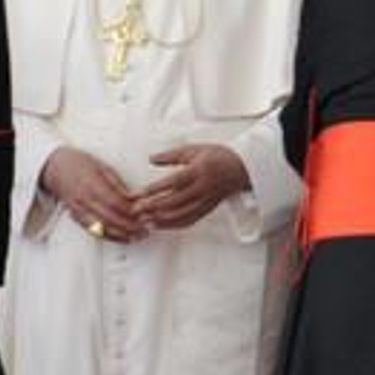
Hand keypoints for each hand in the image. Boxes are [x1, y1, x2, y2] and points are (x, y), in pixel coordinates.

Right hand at [40, 146, 143, 242]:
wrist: (55, 168)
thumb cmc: (80, 163)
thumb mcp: (101, 166)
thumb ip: (117, 183)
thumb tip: (134, 196)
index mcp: (92, 183)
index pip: (115, 201)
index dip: (131, 210)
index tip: (145, 213)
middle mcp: (84, 199)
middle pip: (111, 218)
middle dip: (131, 225)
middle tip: (147, 228)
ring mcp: (79, 210)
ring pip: (103, 228)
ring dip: (123, 235)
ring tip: (140, 236)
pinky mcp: (76, 217)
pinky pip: (94, 231)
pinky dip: (110, 237)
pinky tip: (124, 238)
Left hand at [132, 144, 249, 230]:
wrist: (240, 169)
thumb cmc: (217, 156)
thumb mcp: (193, 149)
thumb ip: (171, 155)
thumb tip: (151, 158)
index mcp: (198, 171)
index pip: (172, 183)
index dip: (154, 190)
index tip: (138, 194)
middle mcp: (202, 188)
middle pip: (174, 201)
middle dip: (152, 207)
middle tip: (135, 210)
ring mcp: (205, 201)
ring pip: (181, 215)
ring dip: (160, 219)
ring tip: (144, 219)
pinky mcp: (206, 209)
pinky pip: (188, 221)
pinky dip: (172, 225)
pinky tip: (160, 225)